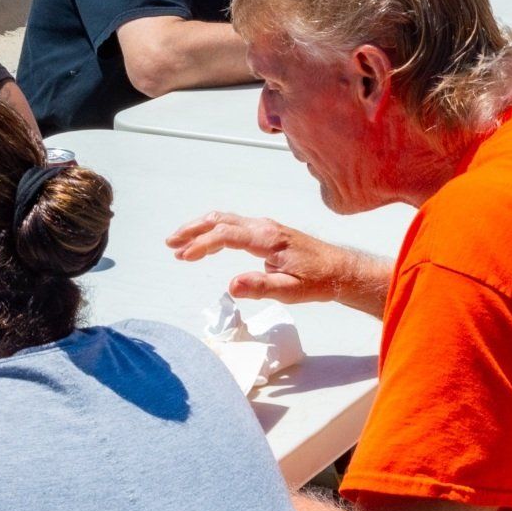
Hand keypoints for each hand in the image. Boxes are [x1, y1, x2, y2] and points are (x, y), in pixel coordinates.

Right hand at [166, 211, 388, 315]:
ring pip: (226, 220)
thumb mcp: (291, 291)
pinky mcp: (265, 232)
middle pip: (221, 219)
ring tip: (179, 243)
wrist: (339, 270)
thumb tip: (232, 285)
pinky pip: (233, 225)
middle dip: (193, 229)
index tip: (184, 257)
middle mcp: (264, 227)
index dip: (202, 244)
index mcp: (268, 239)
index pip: (226, 234)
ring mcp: (264, 227)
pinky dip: (213, 231)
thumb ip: (261, 287)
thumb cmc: (318, 281)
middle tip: (171, 244)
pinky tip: (204, 243)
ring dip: (200, 228)